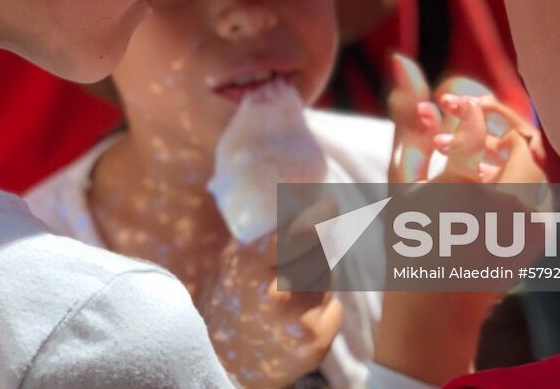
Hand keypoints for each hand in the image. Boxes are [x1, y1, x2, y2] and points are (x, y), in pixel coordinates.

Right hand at [198, 218, 342, 387]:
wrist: (226, 364)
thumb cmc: (234, 302)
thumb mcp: (236, 262)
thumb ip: (264, 235)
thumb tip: (300, 195)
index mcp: (248, 264)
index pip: (297, 232)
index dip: (319, 215)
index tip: (331, 202)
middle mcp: (273, 292)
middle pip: (319, 252)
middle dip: (315, 249)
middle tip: (297, 260)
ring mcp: (296, 319)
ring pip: (327, 276)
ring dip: (316, 279)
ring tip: (289, 296)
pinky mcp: (314, 340)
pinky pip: (334, 305)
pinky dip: (323, 308)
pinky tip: (298, 319)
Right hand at [377, 54, 545, 384]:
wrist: (435, 308)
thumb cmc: (408, 240)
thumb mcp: (401, 179)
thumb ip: (406, 118)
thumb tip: (403, 61)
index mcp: (462, 185)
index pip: (479, 123)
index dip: (465, 108)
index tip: (451, 111)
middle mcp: (501, 202)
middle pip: (520, 139)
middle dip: (495, 127)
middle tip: (473, 130)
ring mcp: (527, 221)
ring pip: (534, 165)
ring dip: (505, 155)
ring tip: (474, 167)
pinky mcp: (540, 235)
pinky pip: (540, 191)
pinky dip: (516, 182)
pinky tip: (486, 192)